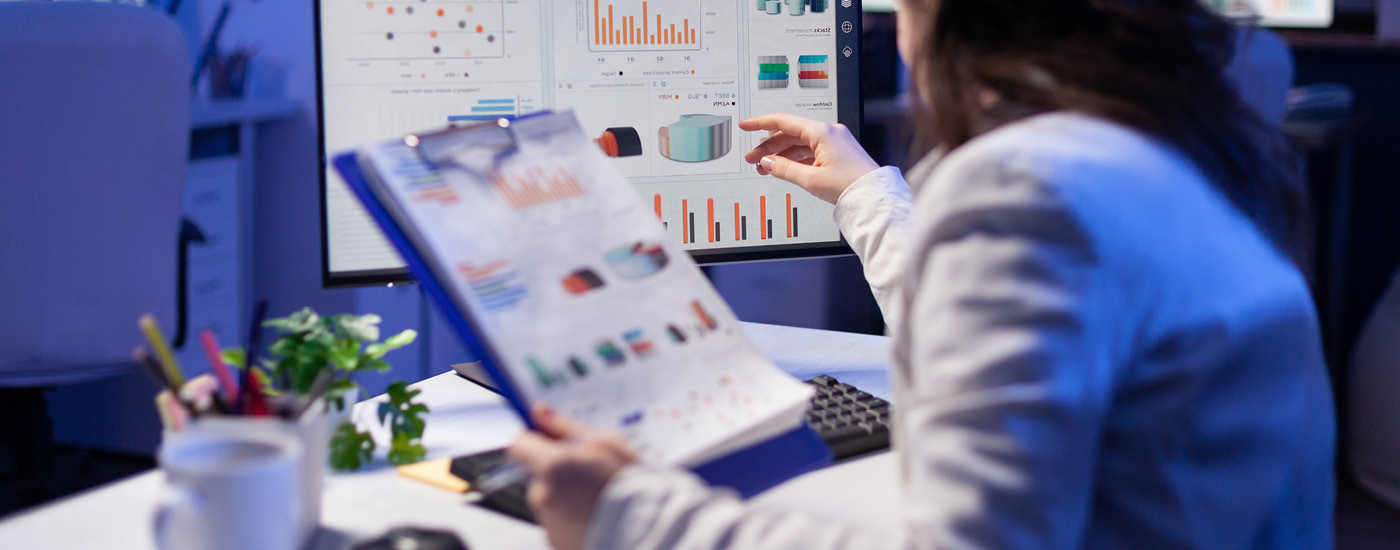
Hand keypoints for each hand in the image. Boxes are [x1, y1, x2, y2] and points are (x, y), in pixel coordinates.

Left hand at [507, 405, 637, 549]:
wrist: (646, 532)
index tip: (547, 437)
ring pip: (550, 498)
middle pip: (538, 473)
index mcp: (552, 466)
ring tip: (599, 496)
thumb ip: (565, 427)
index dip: (533, 438)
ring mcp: (548, 523)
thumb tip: (540, 413)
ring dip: (567, 494)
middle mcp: (542, 496)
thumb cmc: (631, 486)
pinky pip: (560, 520)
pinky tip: (597, 514)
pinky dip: (574, 516)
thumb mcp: (605, 443)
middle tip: (591, 471)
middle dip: (559, 469)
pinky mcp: (556, 542)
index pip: (519, 444)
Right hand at [739, 113, 879, 203]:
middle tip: (752, 157)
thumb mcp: (810, 179)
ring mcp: (834, 142)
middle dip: (768, 145)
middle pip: (790, 133)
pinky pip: (809, 151)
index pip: (783, 121)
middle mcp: (828, 133)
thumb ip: (784, 169)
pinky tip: (783, 168)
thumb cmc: (851, 184)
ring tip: (764, 167)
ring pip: (799, 143)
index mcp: (822, 132)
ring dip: (780, 154)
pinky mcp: (837, 153)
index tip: (745, 125)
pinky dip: (794, 159)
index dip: (760, 123)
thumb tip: (766, 162)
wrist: (874, 196)